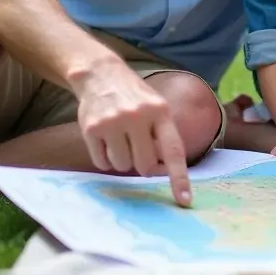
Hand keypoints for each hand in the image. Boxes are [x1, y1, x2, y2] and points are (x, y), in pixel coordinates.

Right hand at [74, 61, 190, 204]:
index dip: (179, 177)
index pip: (173, 150)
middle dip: (143, 165)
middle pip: (145, 166)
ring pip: (123, 166)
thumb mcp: (157, 106)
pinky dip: (105, 158)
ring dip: (123, 160)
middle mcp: (137, 116)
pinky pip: (102, 163)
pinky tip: (105, 139)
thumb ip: (163, 135)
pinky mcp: (91, 129)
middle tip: (138, 150)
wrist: (100, 74)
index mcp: (160, 111)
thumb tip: (164, 170)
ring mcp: (112, 122)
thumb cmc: (134, 96)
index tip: (184, 200)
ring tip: (121, 138)